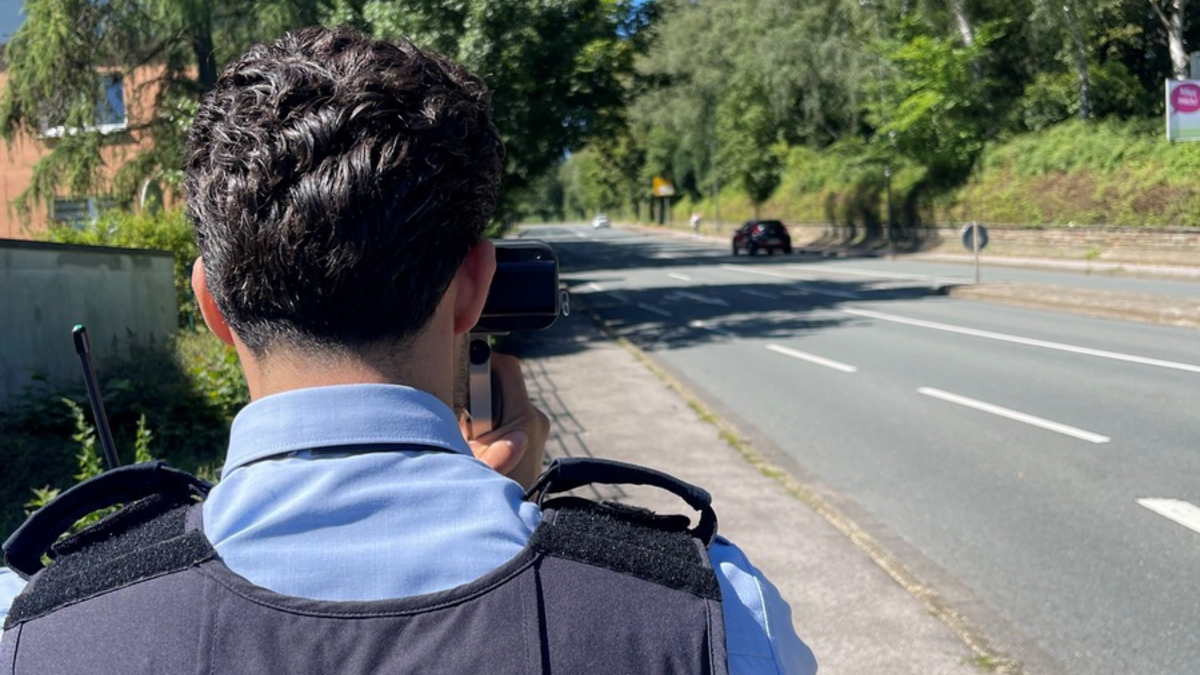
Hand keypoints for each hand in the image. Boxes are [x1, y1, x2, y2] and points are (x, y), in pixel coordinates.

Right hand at [461, 353, 549, 489]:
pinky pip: (507, 413)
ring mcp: (537, 427)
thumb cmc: (483, 488)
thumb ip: (464, 421)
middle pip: (502, 381)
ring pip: (502, 398)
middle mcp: (536, 419)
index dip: (481, 362)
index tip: (460, 371)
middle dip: (478, 390)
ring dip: (482, 408)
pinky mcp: (533, 435)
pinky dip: (490, 420)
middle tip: (462, 414)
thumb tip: (454, 391)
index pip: (507, 367)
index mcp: (524, 418)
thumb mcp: (465, 455)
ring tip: (471, 434)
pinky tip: (481, 442)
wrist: (506, 516)